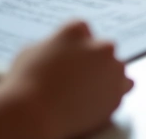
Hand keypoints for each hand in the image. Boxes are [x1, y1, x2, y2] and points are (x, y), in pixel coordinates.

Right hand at [0, 21, 133, 138]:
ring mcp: (113, 70)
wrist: (32, 115)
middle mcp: (101, 46)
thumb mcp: (31, 52)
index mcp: (77, 30)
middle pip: (102, 49)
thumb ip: (52, 46)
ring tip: (83, 91)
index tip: (68, 56)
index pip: (82, 30)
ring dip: (105, 76)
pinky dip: (110, 93)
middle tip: (75, 76)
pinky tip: (93, 100)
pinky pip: (121, 89)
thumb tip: (56, 51)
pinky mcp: (117, 93)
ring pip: (116, 68)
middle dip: (92, 60)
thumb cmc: (24, 84)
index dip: (74, 45)